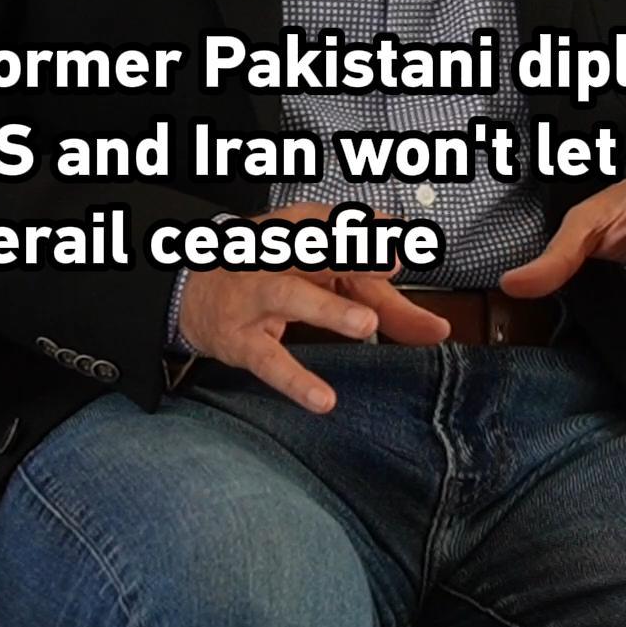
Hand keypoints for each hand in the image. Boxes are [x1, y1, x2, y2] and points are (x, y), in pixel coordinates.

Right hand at [177, 200, 449, 412]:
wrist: (191, 290)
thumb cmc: (271, 275)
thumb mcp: (324, 275)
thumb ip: (379, 298)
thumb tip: (434, 324)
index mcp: (300, 230)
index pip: (339, 228)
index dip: (371, 235)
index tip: (404, 244)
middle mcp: (276, 255)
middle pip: (316, 251)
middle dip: (354, 255)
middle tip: (393, 262)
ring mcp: (255, 295)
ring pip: (290, 295)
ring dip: (327, 308)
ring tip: (366, 325)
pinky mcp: (240, 338)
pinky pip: (268, 360)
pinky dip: (295, 379)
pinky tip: (323, 398)